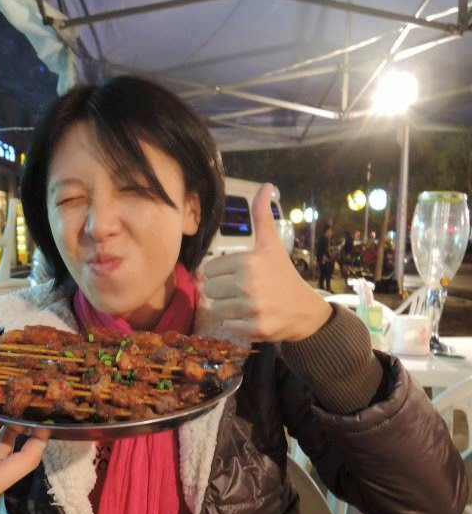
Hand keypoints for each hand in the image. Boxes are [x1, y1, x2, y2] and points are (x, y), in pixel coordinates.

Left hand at [199, 183, 331, 342]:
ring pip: (215, 309)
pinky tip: (251, 317)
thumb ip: (262, 216)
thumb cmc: (283, 275)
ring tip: (246, 304)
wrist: (305, 311)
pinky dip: (235, 324)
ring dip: (227, 308)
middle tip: (242, 291)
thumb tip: (267, 185)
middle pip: (209, 290)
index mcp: (248, 261)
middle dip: (222, 291)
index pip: (208, 270)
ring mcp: (251, 308)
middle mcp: (248, 284)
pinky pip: (226, 326)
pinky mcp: (253, 328)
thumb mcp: (272, 244)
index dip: (221, 273)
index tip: (238, 275)